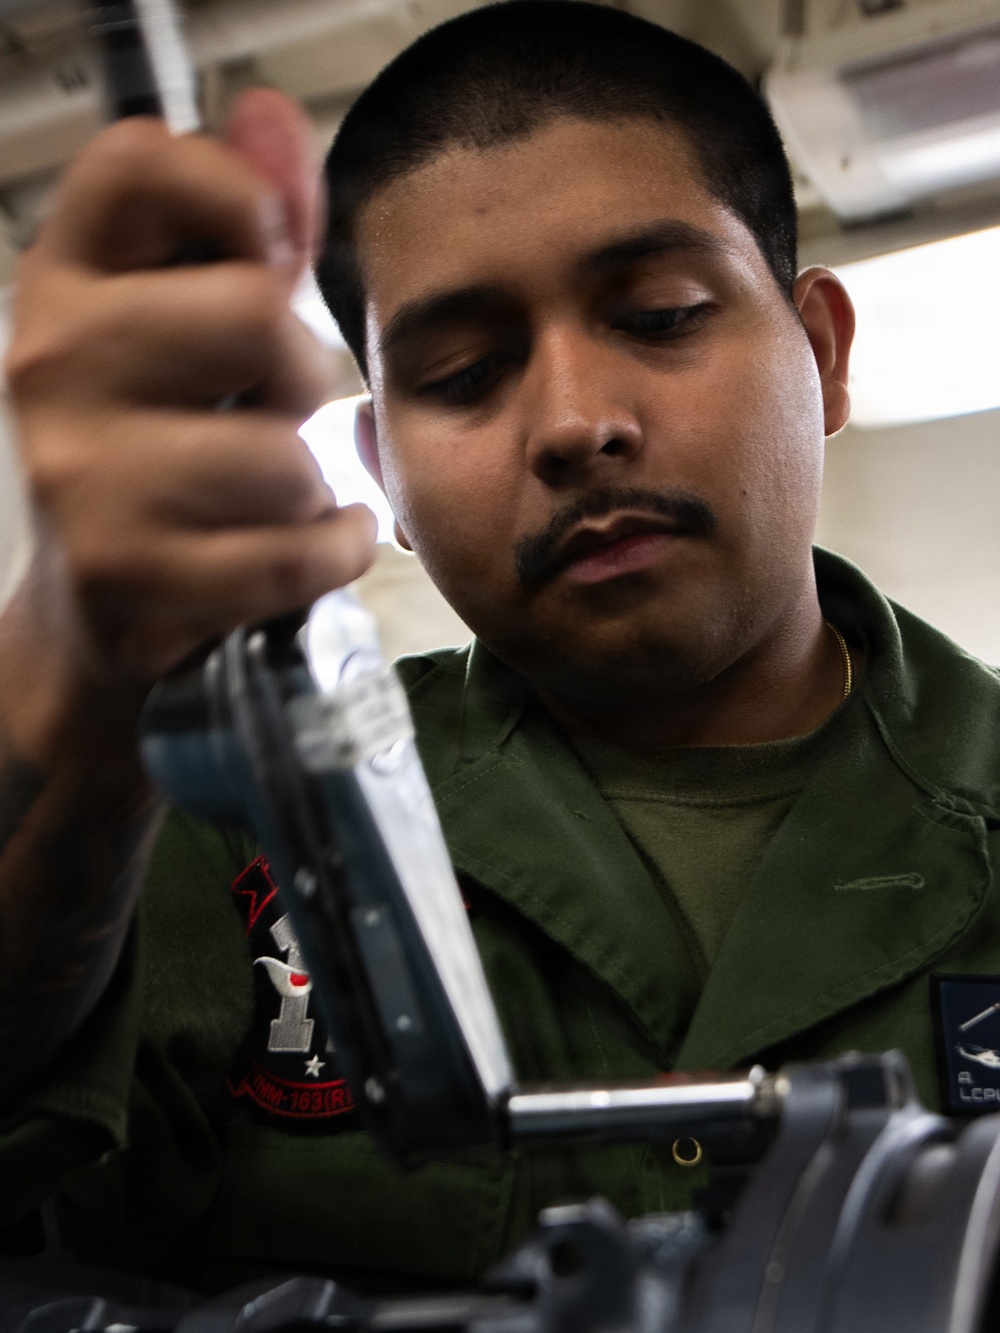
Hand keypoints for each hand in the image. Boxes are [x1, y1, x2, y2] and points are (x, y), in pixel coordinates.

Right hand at [2, 90, 375, 760]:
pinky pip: (296, 551)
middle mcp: (51, 362)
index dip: (237, 195)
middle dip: (304, 374)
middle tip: (280, 409)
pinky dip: (335, 551)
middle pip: (255, 315)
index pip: (140, 163)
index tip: (269, 259)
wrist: (92, 610)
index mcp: (62, 281)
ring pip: (285, 455)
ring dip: (313, 483)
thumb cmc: (157, 454)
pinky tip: (314, 542)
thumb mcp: (184, 331)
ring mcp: (80, 474)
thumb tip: (273, 116)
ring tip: (276, 492)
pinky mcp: (130, 572)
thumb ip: (243, 227)